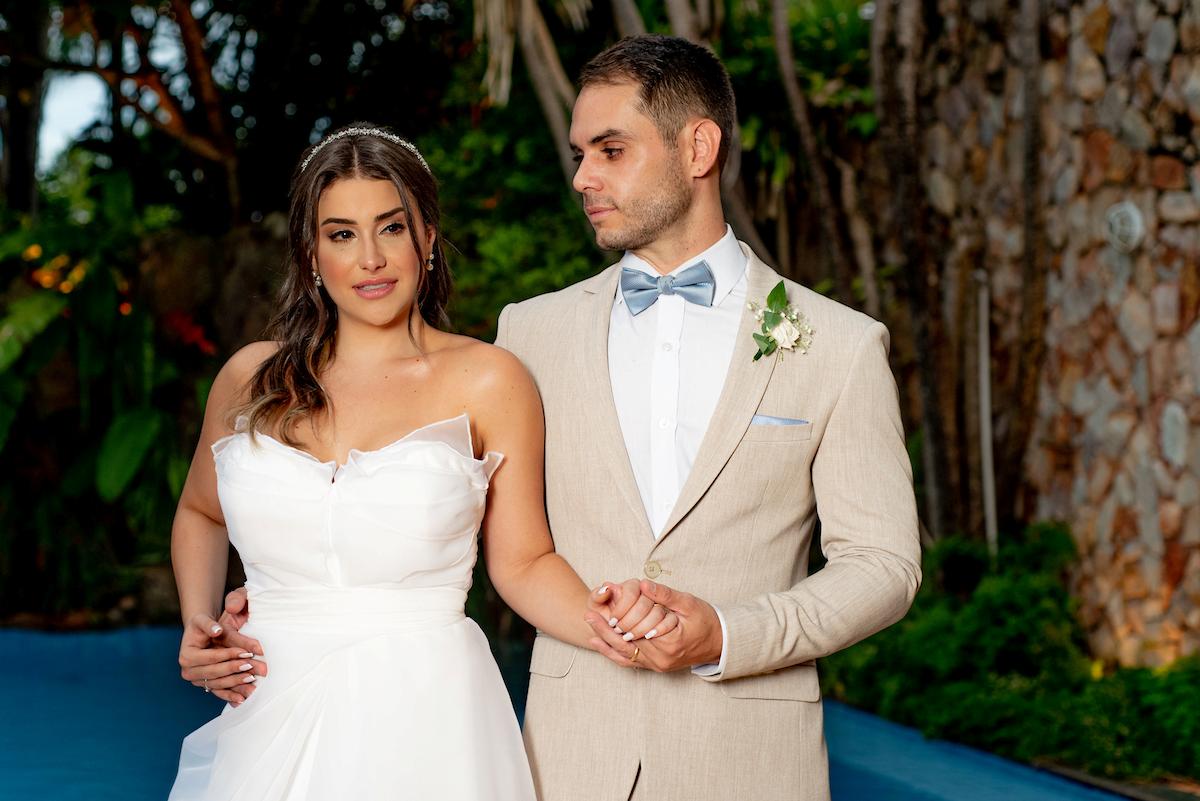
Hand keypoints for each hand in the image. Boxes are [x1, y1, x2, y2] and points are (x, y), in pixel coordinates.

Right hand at [177, 589, 265, 705]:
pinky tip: (243, 699)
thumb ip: (211, 625)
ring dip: (236, 683)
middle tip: (252, 666)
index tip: (246, 652)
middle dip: (234, 669)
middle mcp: (189, 671)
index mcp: (186, 656)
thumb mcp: (205, 621)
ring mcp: (197, 681)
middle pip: (214, 673)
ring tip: (252, 679)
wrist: (202, 634)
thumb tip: (218, 630)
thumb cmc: (204, 626)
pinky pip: (219, 692)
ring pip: (218, 684)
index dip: (229, 655)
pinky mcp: (206, 686)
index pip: (211, 657)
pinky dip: (231, 696)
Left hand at [585, 580, 721, 672]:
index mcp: (669, 642)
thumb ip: (664, 595)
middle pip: (625, 642)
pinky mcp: (655, 667)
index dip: (617, 616)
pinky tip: (598, 642)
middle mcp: (660, 658)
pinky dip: (612, 653)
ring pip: (624, 653)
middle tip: (587, 614)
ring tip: (589, 623)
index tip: (603, 605)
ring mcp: (657, 665)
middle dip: (605, 627)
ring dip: (605, 638)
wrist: (720, 643)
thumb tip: (644, 585)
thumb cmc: (706, 621)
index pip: (635, 629)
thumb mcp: (688, 603)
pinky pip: (629, 662)